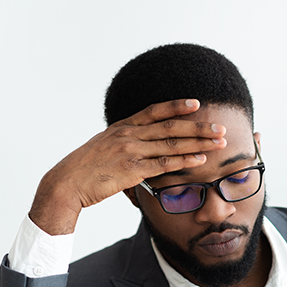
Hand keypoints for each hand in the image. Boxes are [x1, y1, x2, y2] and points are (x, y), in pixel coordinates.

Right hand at [29, 99, 226, 234]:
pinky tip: (200, 159)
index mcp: (122, 127)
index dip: (176, 106)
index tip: (196, 104)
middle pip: (170, 126)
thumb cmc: (85, 168)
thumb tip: (140, 147)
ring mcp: (130, 151)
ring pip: (171, 144)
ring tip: (218, 143)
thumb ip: (124, 143)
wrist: (67, 182)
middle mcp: (128, 135)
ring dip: (198, 143)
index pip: (154, 111)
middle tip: (219, 127)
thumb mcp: (104, 147)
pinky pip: (164, 164)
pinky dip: (184, 161)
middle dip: (198, 126)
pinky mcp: (131, 170)